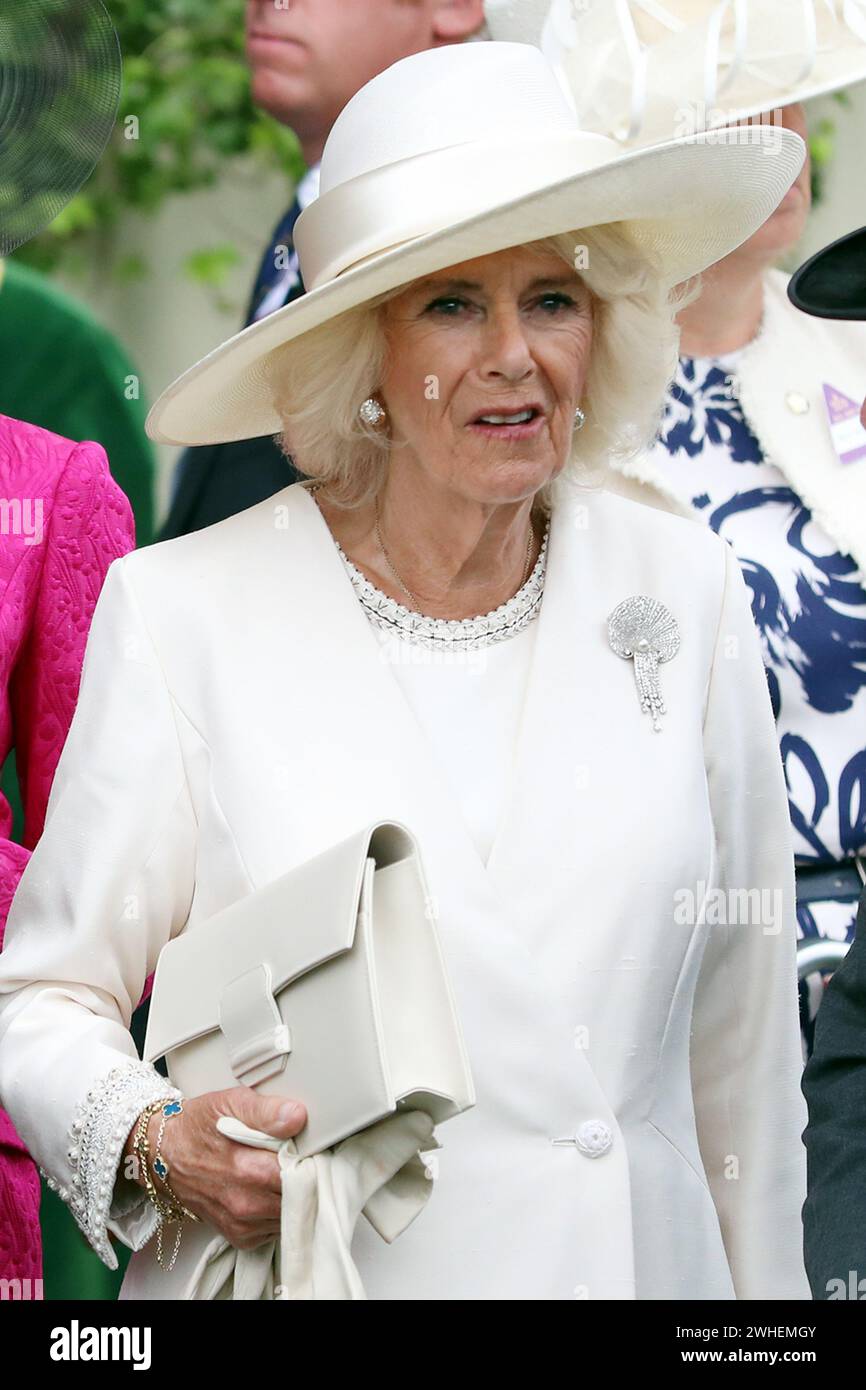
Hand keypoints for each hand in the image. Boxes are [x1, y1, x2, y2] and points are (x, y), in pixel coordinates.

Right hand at [124, 1088, 307, 1249]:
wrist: (162, 1155)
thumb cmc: (197, 1126)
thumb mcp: (229, 1102)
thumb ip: (266, 1110)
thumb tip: (297, 1116)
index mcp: (248, 1168)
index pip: (302, 1173)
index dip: (311, 1159)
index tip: (310, 1148)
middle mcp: (245, 1202)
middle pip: (299, 1195)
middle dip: (305, 1177)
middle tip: (298, 1157)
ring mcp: (242, 1222)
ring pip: (289, 1214)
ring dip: (292, 1196)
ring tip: (280, 1173)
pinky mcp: (239, 1235)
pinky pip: (274, 1228)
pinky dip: (277, 1211)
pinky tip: (267, 1191)